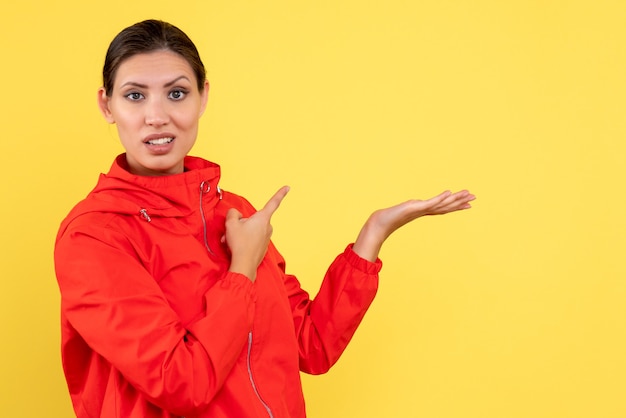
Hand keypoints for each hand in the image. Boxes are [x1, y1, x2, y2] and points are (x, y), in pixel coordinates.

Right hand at [225, 186, 288, 281]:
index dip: (280, 194)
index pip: (273, 203)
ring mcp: (266, 238)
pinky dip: (244, 241)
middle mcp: (268, 227)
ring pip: (251, 230)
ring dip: (241, 233)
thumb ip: (233, 214)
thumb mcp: (230, 223)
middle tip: (233, 231)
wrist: (243, 265)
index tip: (288, 187)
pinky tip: (237, 247)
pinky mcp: (263, 247)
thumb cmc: (239, 243)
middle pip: (253, 219)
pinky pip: (252, 239)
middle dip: (242, 223)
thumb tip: (236, 216)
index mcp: (263, 218)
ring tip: (233, 240)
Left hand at [352, 190, 474, 260]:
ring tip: (467, 194)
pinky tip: (449, 192)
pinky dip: (440, 198)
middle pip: (447, 206)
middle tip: (474, 197)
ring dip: (455, 199)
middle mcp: (425, 211)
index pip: (443, 208)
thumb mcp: (404, 210)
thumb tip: (415, 205)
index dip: (456, 205)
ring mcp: (422, 209)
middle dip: (461, 202)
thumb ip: (412, 208)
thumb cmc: (390, 218)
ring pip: (442, 204)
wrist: (381, 222)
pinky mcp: (416, 207)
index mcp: (424, 211)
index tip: (468, 204)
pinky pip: (431, 202)